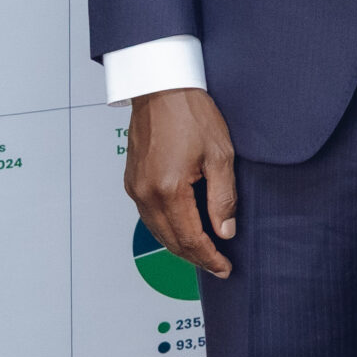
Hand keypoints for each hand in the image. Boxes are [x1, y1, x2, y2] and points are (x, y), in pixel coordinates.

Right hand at [124, 88, 237, 277]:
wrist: (161, 88)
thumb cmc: (192, 114)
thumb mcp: (220, 155)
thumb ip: (223, 198)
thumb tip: (225, 231)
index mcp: (168, 190)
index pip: (190, 238)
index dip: (209, 257)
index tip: (225, 268)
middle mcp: (145, 194)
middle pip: (171, 240)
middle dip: (195, 256)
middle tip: (218, 265)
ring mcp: (134, 189)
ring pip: (157, 231)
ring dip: (180, 245)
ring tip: (204, 251)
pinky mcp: (131, 181)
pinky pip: (149, 216)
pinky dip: (167, 228)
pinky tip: (183, 228)